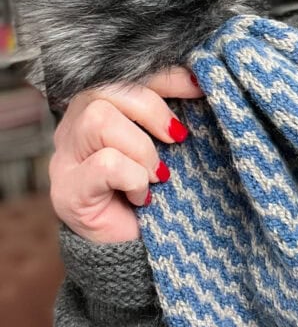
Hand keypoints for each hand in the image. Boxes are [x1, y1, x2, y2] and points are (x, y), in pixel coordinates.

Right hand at [49, 68, 203, 244]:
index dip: (164, 76)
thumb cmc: (155, 193)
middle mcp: (73, 128)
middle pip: (105, 89)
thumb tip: (203, 85)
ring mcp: (65, 159)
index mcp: (98, 109)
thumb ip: (171, 117)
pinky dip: (133, 178)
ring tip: (157, 175)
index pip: (125, 75)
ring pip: (99, 120)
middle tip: (178, 138)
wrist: (134, 251)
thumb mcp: (166, 148)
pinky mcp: (68, 192)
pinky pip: (105, 165)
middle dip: (152, 110)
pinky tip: (140, 196)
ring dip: (141, 148)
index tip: (199, 87)